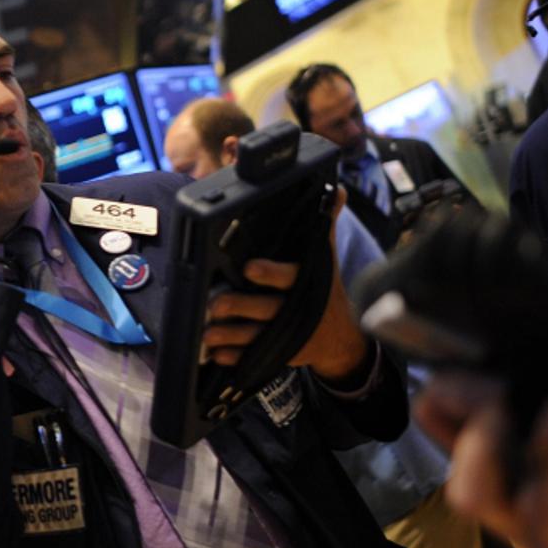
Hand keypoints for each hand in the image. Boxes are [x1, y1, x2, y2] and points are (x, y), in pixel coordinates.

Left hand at [201, 187, 367, 380]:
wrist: (340, 336)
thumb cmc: (325, 288)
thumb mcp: (327, 258)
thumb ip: (325, 225)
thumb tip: (337, 191)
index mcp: (307, 283)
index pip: (289, 276)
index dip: (270, 273)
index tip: (249, 268)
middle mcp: (295, 310)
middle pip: (266, 309)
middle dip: (240, 306)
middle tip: (215, 304)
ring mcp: (285, 334)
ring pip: (255, 336)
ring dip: (230, 335)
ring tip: (207, 334)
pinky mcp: (277, 353)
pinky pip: (253, 357)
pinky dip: (234, 357)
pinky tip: (216, 355)